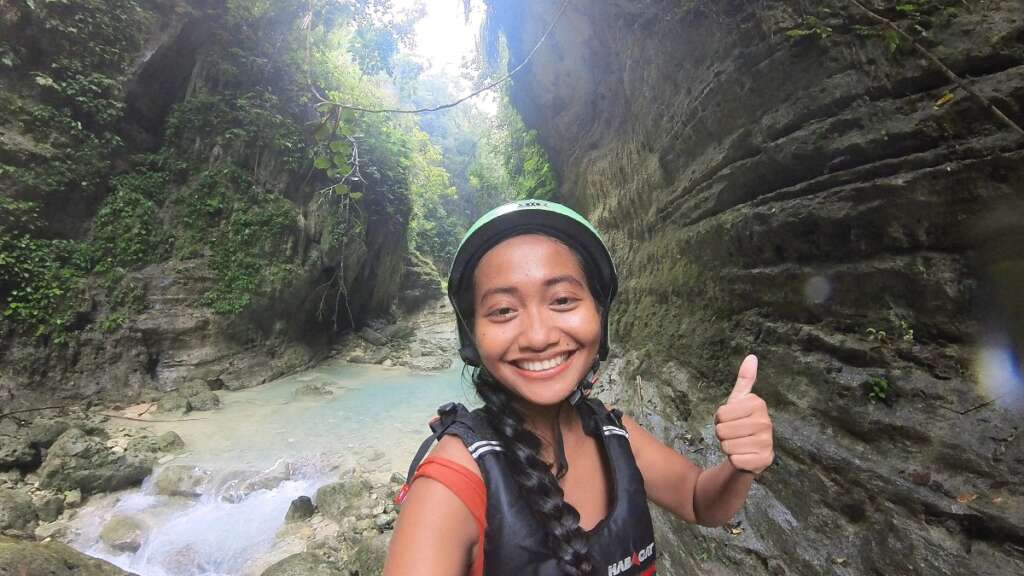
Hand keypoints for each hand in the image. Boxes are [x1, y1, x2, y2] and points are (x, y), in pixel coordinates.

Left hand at [714, 354, 773, 473]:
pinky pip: (735, 459)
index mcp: (758, 404)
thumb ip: (744, 380)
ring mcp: (766, 442)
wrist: (749, 453)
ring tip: (738, 444)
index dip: (720, 419)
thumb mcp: (739, 401)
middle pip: (722, 430)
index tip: (731, 420)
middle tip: (733, 434)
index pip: (721, 413)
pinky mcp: (763, 460)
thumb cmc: (740, 424)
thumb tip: (752, 357)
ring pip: (727, 445)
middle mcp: (766, 422)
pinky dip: (734, 459)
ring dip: (727, 447)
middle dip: (722, 434)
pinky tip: (743, 456)